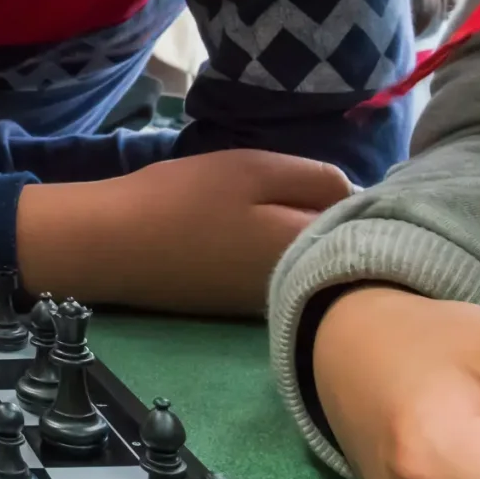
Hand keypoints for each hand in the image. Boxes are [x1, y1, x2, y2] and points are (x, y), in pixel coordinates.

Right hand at [16, 150, 349, 312]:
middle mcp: (301, 292)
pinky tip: (244, 232)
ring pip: (312, 263)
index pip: (370, 224)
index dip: (361, 195)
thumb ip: (317, 178)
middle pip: (344, 249)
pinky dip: (277, 252)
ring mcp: (270, 306)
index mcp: (312, 255)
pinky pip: (283, 275)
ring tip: (270, 204)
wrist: (109, 248)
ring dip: (305, 236)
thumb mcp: (254, 169)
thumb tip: (359, 197)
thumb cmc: (181, 200)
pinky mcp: (241, 309)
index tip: (329, 176)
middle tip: (298, 185)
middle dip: (336, 219)